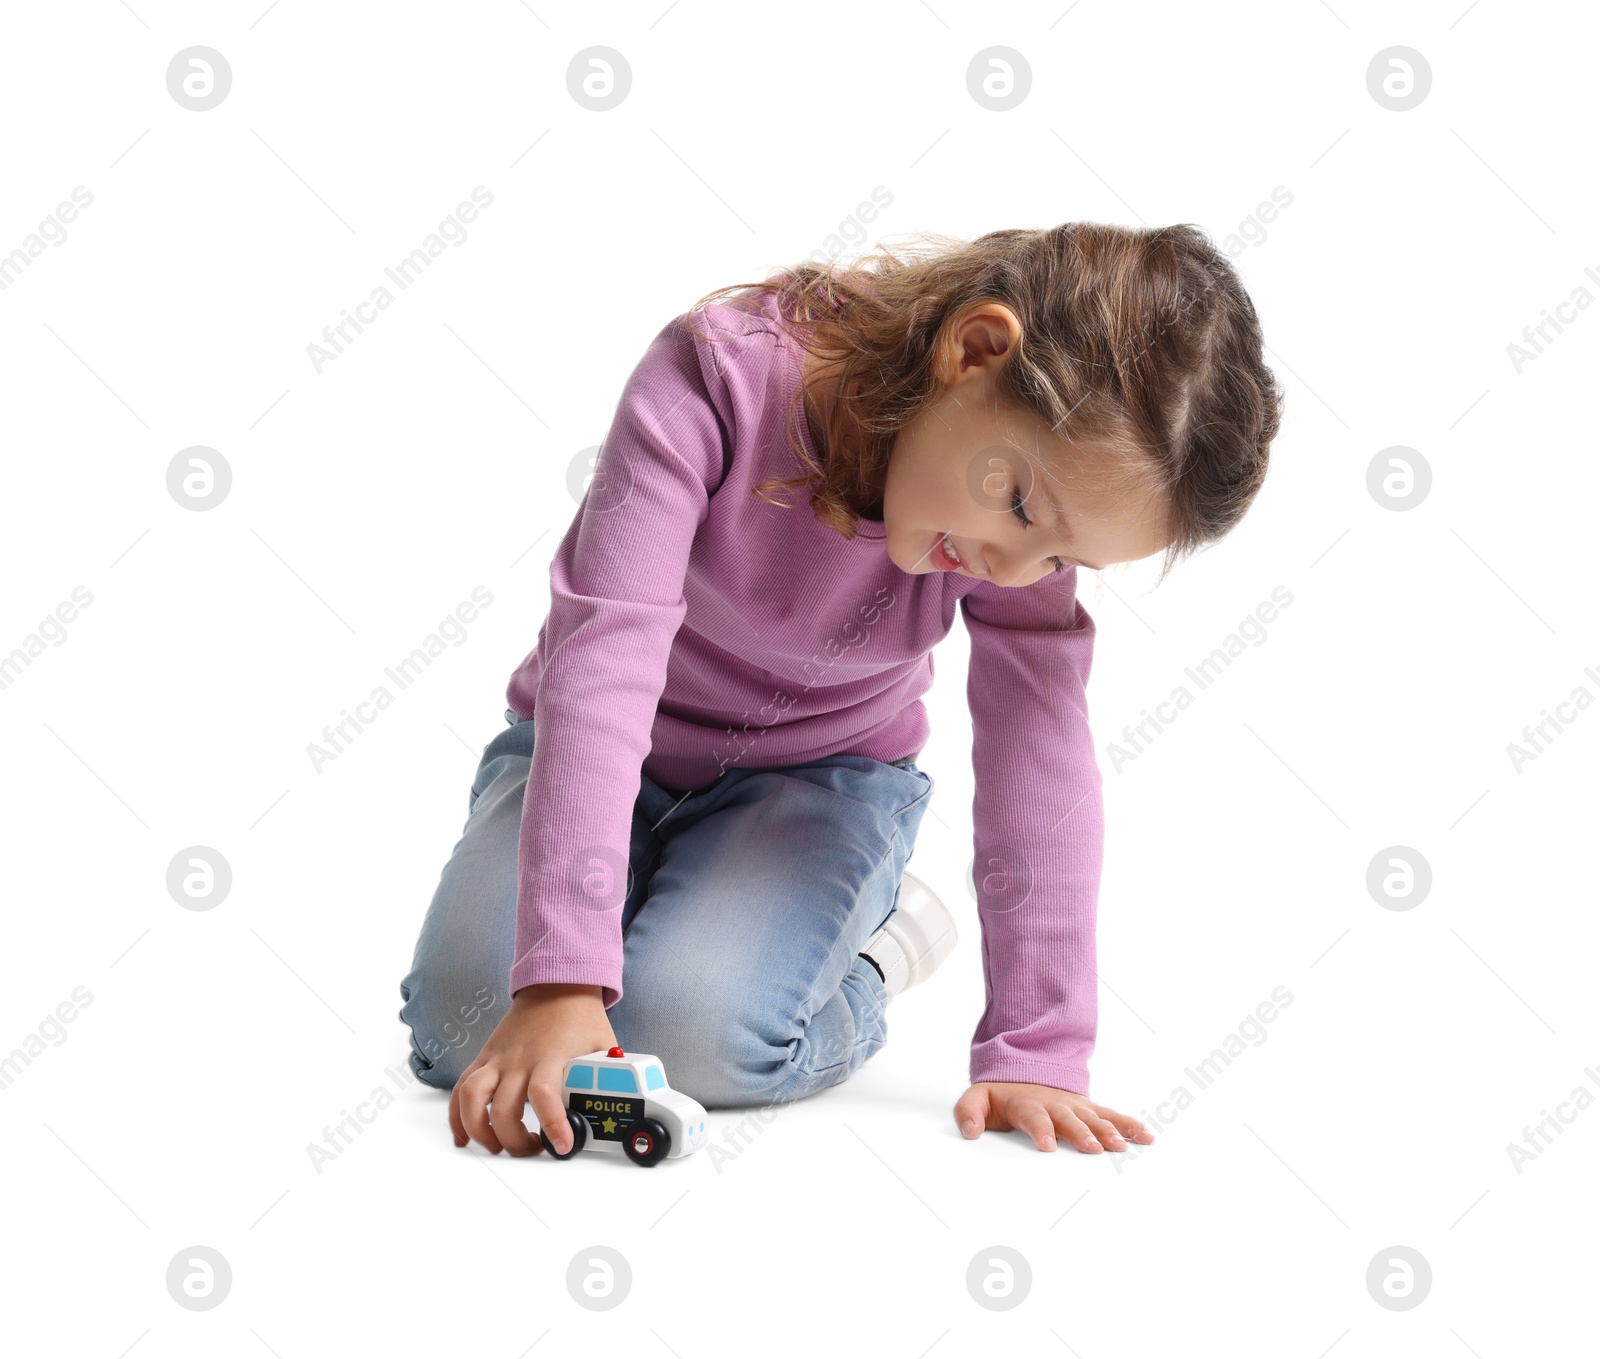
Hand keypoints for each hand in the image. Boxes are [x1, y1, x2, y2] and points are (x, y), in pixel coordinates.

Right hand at [449, 982, 616, 1155]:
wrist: (556, 984)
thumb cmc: (580, 1017)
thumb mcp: (603, 1046)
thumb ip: (609, 1077)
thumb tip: (625, 1105)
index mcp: (550, 1057)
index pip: (544, 1095)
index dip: (551, 1125)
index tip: (562, 1146)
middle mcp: (519, 1060)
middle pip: (504, 1110)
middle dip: (514, 1141)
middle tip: (532, 1149)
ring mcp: (498, 1059)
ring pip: (471, 1099)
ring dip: (479, 1131)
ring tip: (495, 1146)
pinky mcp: (485, 1058)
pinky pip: (461, 1088)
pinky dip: (457, 1116)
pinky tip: (464, 1137)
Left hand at [953, 1081, 1155, 1152]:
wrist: (1022, 1073)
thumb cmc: (1000, 1096)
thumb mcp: (976, 1099)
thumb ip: (969, 1112)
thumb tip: (970, 1132)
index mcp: (1026, 1103)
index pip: (1033, 1116)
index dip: (1041, 1129)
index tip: (1048, 1145)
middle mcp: (1054, 1103)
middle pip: (1069, 1118)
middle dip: (1080, 1133)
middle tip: (1093, 1148)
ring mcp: (1074, 1105)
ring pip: (1094, 1117)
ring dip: (1108, 1130)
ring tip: (1121, 1146)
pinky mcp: (1088, 1109)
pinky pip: (1111, 1115)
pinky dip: (1128, 1125)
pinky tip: (1145, 1137)